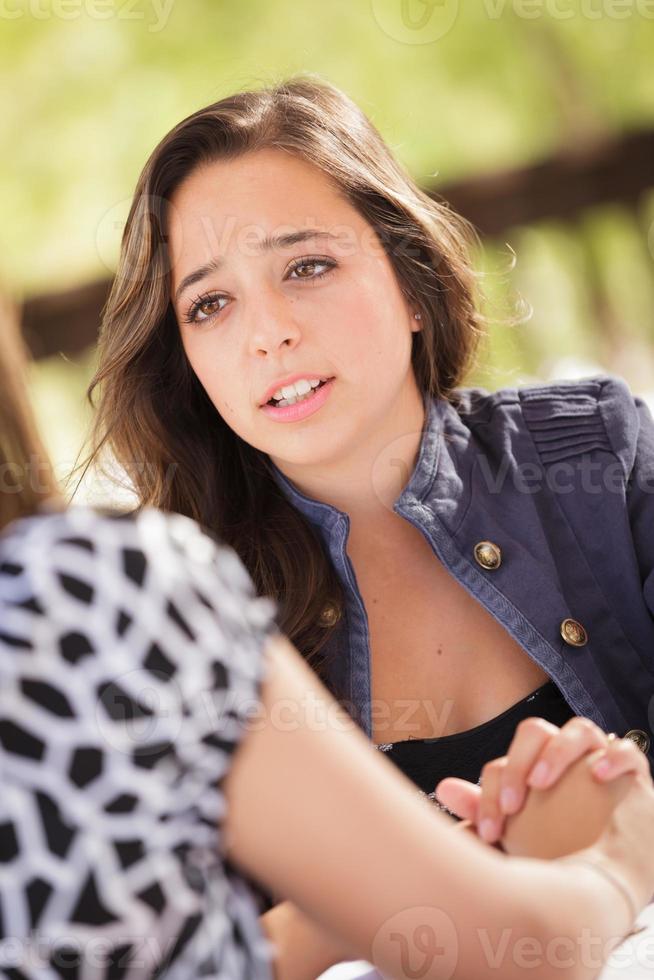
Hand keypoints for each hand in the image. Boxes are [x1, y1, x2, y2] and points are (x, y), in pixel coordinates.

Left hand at [435, 716, 645, 844]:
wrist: (608, 873)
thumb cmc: (557, 847)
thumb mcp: (518, 835)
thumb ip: (484, 811)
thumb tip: (442, 788)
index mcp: (530, 765)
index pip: (503, 763)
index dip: (491, 794)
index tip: (491, 833)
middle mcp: (561, 752)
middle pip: (534, 731)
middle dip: (518, 763)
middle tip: (515, 805)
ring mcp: (597, 757)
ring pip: (579, 729)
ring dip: (557, 751)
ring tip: (544, 782)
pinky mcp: (632, 772)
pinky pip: (628, 750)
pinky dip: (613, 756)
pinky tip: (599, 774)